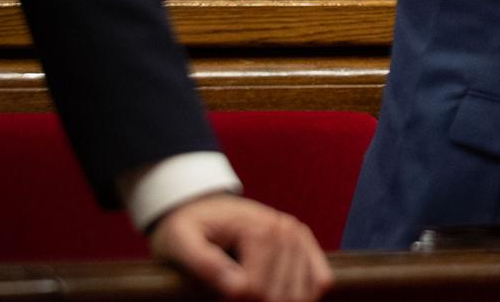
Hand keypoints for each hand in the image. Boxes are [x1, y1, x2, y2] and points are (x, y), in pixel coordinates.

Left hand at [148, 193, 329, 301]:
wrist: (202, 207)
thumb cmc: (187, 227)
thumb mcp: (179, 241)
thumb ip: (203, 263)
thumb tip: (236, 287)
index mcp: (258, 229)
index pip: (255, 289)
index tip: (216, 299)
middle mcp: (285, 229)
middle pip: (279, 294)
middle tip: (229, 297)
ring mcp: (298, 235)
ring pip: (300, 293)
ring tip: (251, 297)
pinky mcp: (304, 243)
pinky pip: (319, 279)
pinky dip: (304, 295)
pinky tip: (284, 297)